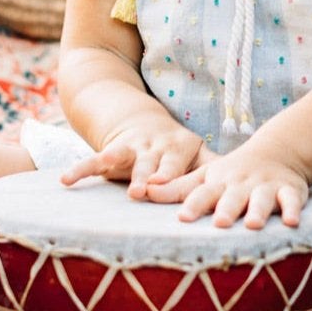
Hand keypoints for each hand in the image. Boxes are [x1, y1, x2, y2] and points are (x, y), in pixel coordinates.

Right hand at [61, 117, 208, 198]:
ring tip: (109, 168)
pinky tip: (65, 181)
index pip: (176, 168)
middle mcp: (155, 147)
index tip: (165, 188)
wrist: (141, 121)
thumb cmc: (175, 149)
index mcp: (179, 149)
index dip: (170, 177)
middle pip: (150, 164)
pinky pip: (92, 160)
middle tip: (143, 189)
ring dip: (116, 163)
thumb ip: (213, 168)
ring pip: (122, 156)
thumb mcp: (195, 154)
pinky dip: (80, 169)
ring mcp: (131, 147)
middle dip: (147, 176)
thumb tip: (246, 184)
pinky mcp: (110, 150)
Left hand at [152, 142, 309, 229]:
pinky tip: (293, 222)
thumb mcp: (204, 177)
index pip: (202, 193)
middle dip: (227, 209)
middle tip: (220, 223)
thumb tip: (141, 193)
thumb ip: (175, 188)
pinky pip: (292, 200)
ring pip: (262, 199)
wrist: (276, 151)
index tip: (182, 217)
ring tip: (253, 225)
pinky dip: (294, 210)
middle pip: (232, 197)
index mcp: (218, 183)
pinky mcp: (289, 190)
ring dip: (258, 210)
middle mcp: (240, 185)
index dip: (193, 205)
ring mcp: (265, 186)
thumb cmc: (231, 173)